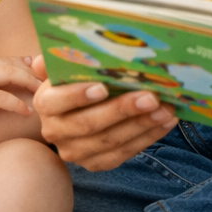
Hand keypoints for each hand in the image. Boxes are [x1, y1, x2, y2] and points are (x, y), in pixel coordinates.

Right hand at [0, 56, 39, 136]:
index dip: (18, 62)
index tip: (32, 66)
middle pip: (9, 63)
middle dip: (29, 71)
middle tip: (45, 79)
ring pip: (10, 75)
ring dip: (29, 83)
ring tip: (42, 94)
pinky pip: (2, 98)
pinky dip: (16, 104)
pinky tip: (25, 112)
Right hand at [32, 56, 175, 170]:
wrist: (76, 111)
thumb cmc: (76, 80)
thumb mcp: (66, 66)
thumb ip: (63, 57)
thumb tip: (59, 48)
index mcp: (45, 103)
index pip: (57, 102)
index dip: (78, 95)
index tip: (103, 86)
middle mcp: (55, 131)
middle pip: (89, 124)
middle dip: (122, 110)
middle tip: (151, 97)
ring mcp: (75, 152)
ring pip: (110, 141)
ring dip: (142, 125)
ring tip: (166, 109)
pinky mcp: (95, 164)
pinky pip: (124, 153)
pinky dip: (148, 137)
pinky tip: (165, 122)